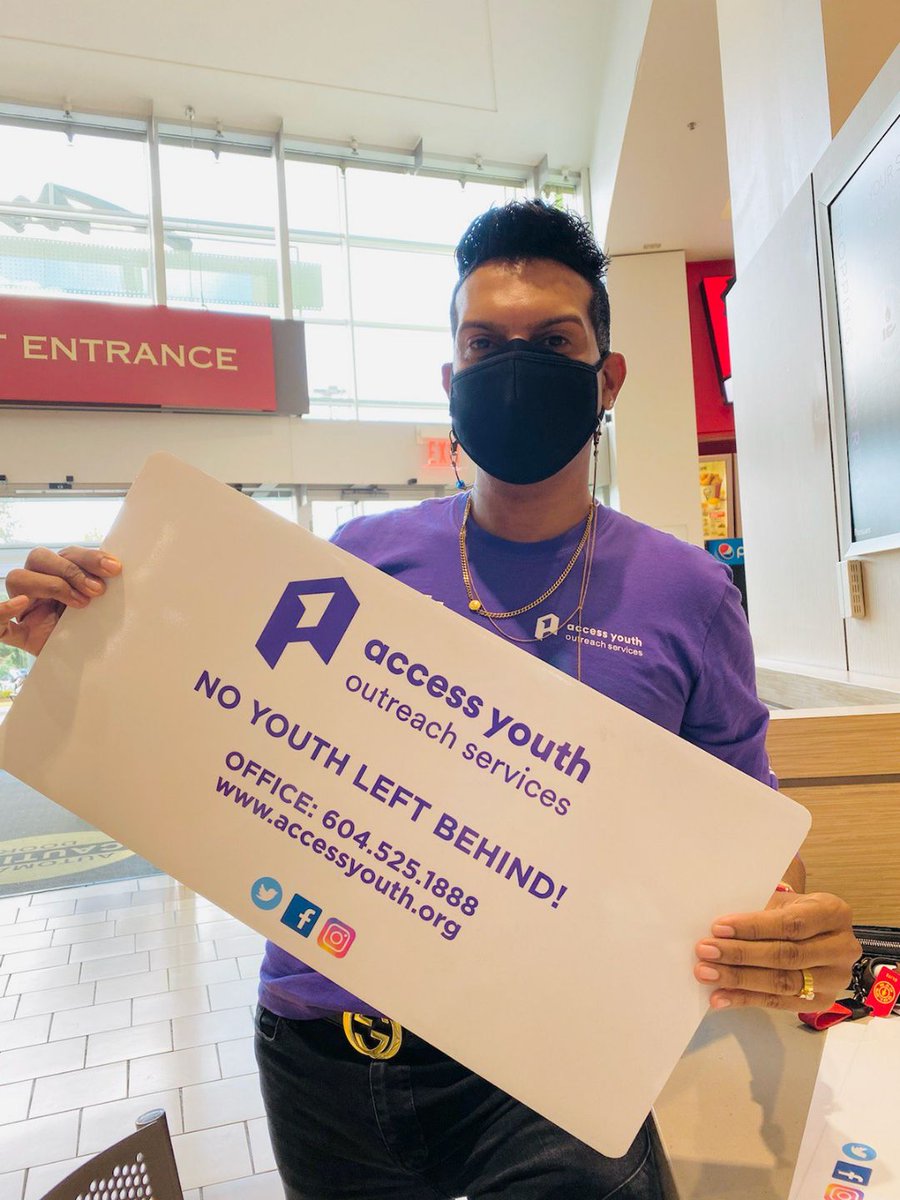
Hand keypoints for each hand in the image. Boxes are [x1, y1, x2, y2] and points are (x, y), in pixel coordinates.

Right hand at [1, 547, 121, 656]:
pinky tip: (21, 604)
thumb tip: (116, 570)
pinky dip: (2, 610)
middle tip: (97, 590)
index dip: (90, 558)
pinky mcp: (18, 632)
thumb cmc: (96, 628)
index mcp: (59, 572)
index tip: (114, 569)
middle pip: (39, 556)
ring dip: (49, 585)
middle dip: (71, 570)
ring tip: (80, 603)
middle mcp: (38, 583)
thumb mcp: (103, 605)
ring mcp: (24, 606)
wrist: (88, 661)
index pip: (67, 553)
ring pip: (17, 578)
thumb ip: (103, 587)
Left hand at [694, 890, 860, 1011]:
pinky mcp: (821, 1002)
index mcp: (833, 912)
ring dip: (739, 980)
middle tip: (705, 952)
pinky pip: (779, 1003)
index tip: (718, 928)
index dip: (753, 927)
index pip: (791, 923)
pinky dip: (746, 999)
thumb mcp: (782, 901)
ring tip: (707, 974)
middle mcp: (842, 947)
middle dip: (740, 954)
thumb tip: (717, 931)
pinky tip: (721, 997)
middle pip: (786, 955)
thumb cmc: (792, 912)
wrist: (813, 932)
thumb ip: (758, 912)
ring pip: (782, 982)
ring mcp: (835, 979)